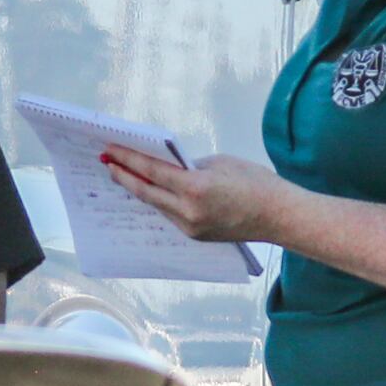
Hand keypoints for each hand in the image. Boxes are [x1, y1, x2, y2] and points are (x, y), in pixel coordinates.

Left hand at [101, 148, 292, 244]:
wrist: (278, 216)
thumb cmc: (255, 182)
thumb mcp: (219, 163)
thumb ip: (190, 166)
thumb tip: (169, 168)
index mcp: (194, 188)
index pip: (151, 171)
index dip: (128, 159)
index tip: (110, 150)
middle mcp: (187, 211)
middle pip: (145, 192)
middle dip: (124, 176)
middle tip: (107, 162)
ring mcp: (189, 227)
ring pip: (156, 205)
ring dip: (138, 189)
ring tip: (122, 174)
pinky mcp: (195, 235)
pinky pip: (169, 215)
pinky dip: (157, 201)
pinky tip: (150, 191)